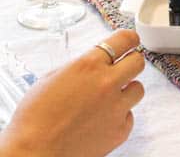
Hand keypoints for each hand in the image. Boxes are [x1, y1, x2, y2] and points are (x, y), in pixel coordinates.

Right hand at [0, 30, 143, 156]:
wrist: (35, 152)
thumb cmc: (36, 117)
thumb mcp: (52, 78)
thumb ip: (80, 67)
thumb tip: (95, 64)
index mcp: (89, 65)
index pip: (123, 40)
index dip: (130, 39)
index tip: (131, 41)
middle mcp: (107, 83)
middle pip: (138, 62)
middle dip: (131, 62)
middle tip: (123, 68)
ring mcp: (117, 107)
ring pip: (138, 89)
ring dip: (127, 90)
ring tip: (108, 99)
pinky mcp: (121, 129)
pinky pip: (129, 115)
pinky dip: (119, 116)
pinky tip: (102, 120)